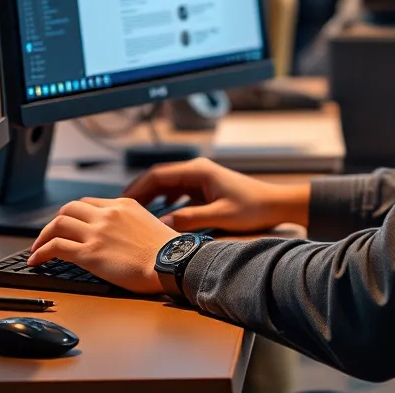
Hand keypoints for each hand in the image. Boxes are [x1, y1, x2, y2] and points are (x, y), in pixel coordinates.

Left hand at [28, 198, 175, 293]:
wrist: (170, 262)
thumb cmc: (164, 250)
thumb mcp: (147, 222)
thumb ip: (127, 222)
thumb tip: (116, 234)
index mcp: (123, 204)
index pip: (88, 202)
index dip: (73, 215)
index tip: (67, 227)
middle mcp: (108, 214)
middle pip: (69, 208)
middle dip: (55, 223)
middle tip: (49, 237)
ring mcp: (97, 232)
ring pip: (58, 224)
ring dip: (43, 237)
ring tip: (37, 249)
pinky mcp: (89, 253)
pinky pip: (55, 247)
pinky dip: (40, 252)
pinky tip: (36, 260)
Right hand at [123, 157, 310, 232]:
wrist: (276, 204)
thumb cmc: (252, 208)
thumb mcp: (220, 216)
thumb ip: (190, 219)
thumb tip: (161, 225)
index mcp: (198, 171)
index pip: (157, 175)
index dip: (136, 189)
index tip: (119, 204)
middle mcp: (197, 170)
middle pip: (158, 178)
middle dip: (138, 193)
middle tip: (118, 212)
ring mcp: (200, 178)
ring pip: (166, 185)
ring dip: (149, 197)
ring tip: (131, 216)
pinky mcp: (204, 188)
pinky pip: (176, 192)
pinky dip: (162, 201)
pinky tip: (155, 216)